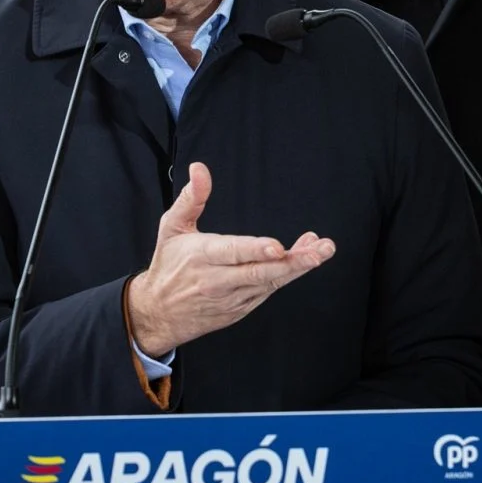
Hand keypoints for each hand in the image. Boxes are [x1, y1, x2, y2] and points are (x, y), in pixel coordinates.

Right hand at [127, 162, 335, 356]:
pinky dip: (287, 275)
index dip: (256, 250)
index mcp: (202, 256)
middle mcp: (219, 280)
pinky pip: (269, 290)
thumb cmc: (168, 265)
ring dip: (298, 266)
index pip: (233, 252)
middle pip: (260, 272)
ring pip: (270, 283)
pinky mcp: (242, 308)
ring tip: (322, 250)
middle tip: (319, 251)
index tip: (278, 246)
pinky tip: (305, 258)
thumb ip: (191, 198)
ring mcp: (233, 297)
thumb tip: (200, 169)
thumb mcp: (172, 227)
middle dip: (293, 262)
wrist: (159, 313)